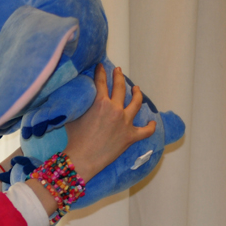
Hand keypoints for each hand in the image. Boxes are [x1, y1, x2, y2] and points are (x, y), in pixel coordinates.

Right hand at [63, 64, 155, 181]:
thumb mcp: (73, 116)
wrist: (83, 158)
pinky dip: (150, 126)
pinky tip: (152, 122)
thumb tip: (80, 98)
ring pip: (136, 103)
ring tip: (136, 89)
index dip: (101, 72)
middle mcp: (115, 110)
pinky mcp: (130, 136)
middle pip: (120, 87)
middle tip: (118, 71)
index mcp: (100, 103)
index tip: (101, 66)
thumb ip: (80, 104)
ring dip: (137, 93)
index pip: (101, 82)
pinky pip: (146, 130)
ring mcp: (125, 123)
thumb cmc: (75, 139)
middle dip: (118, 76)